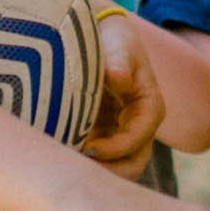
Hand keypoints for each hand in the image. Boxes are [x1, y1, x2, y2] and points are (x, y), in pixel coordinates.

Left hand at [73, 41, 163, 172]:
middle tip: (76, 169)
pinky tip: (60, 159)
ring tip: (66, 167)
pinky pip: (97, 162)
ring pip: (116, 169)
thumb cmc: (113, 40)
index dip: (116, 147)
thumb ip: (119, 61)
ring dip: (94, 173)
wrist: (102, 38)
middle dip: (108, 172)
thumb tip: (119, 77)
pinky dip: (82, 165)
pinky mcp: (103, 138)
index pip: (139, 137)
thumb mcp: (119, 45)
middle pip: (133, 164)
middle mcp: (139, 127)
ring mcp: (121, 136)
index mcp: (150, 107)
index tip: (89, 146)